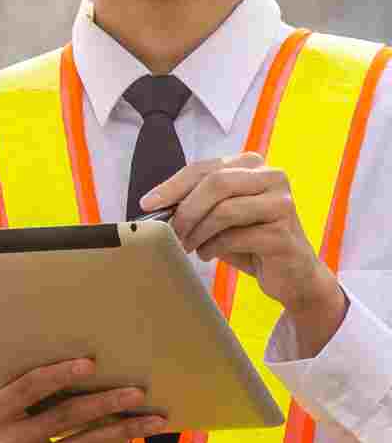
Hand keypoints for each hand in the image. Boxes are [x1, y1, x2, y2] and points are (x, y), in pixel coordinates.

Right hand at [0, 359, 166, 442]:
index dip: (60, 375)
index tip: (92, 364)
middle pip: (64, 418)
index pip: (29, 388)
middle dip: (105, 403)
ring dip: (120, 431)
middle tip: (137, 392)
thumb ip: (25, 391)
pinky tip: (126, 438)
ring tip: (151, 419)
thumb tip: (82, 368)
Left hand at [142, 155, 346, 354]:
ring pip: (224, 210)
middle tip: (170, 230)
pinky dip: (213, 247)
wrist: (294, 276)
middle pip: (216, 182)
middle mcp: (272, 177)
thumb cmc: (252, 241)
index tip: (148, 204)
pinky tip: (207, 254)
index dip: (172, 185)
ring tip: (188, 245)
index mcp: (253, 166)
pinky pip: (235, 236)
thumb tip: (157, 206)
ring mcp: (281, 204)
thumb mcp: (222, 216)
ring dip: (197, 231)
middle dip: (186, 208)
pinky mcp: (283, 234)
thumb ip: (198, 203)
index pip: (205, 167)